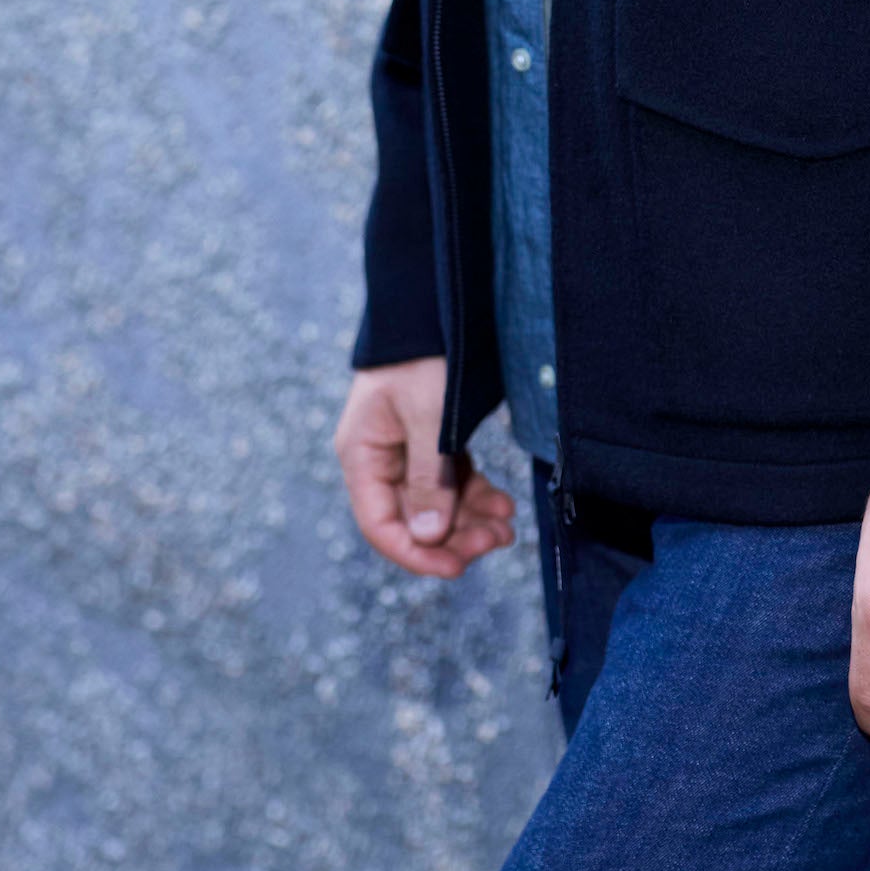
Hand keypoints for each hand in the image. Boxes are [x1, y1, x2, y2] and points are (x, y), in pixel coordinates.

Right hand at [333, 357, 516, 579]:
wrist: (437, 304)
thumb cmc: (425, 356)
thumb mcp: (429, 417)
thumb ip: (428, 478)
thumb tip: (428, 536)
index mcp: (362, 455)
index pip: (380, 524)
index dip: (417, 553)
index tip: (457, 566)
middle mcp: (379, 459)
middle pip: (412, 519)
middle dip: (455, 536)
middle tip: (497, 540)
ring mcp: (404, 451)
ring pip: (436, 504)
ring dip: (470, 520)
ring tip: (506, 525)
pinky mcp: (430, 441)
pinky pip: (450, 481)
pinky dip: (474, 495)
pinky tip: (502, 504)